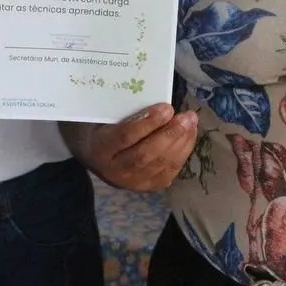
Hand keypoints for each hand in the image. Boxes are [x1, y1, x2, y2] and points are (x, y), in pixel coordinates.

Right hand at [63, 104, 197, 191]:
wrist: (94, 155)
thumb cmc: (104, 127)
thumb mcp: (107, 115)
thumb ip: (127, 110)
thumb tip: (159, 98)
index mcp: (100, 148)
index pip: (125, 137)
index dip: (148, 123)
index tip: (168, 108)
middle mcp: (114, 170)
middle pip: (145, 155)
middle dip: (170, 134)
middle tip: (187, 117)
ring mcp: (131, 182)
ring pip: (159, 164)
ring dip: (181, 142)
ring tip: (191, 123)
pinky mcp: (146, 187)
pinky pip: (168, 171)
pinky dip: (182, 153)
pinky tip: (189, 135)